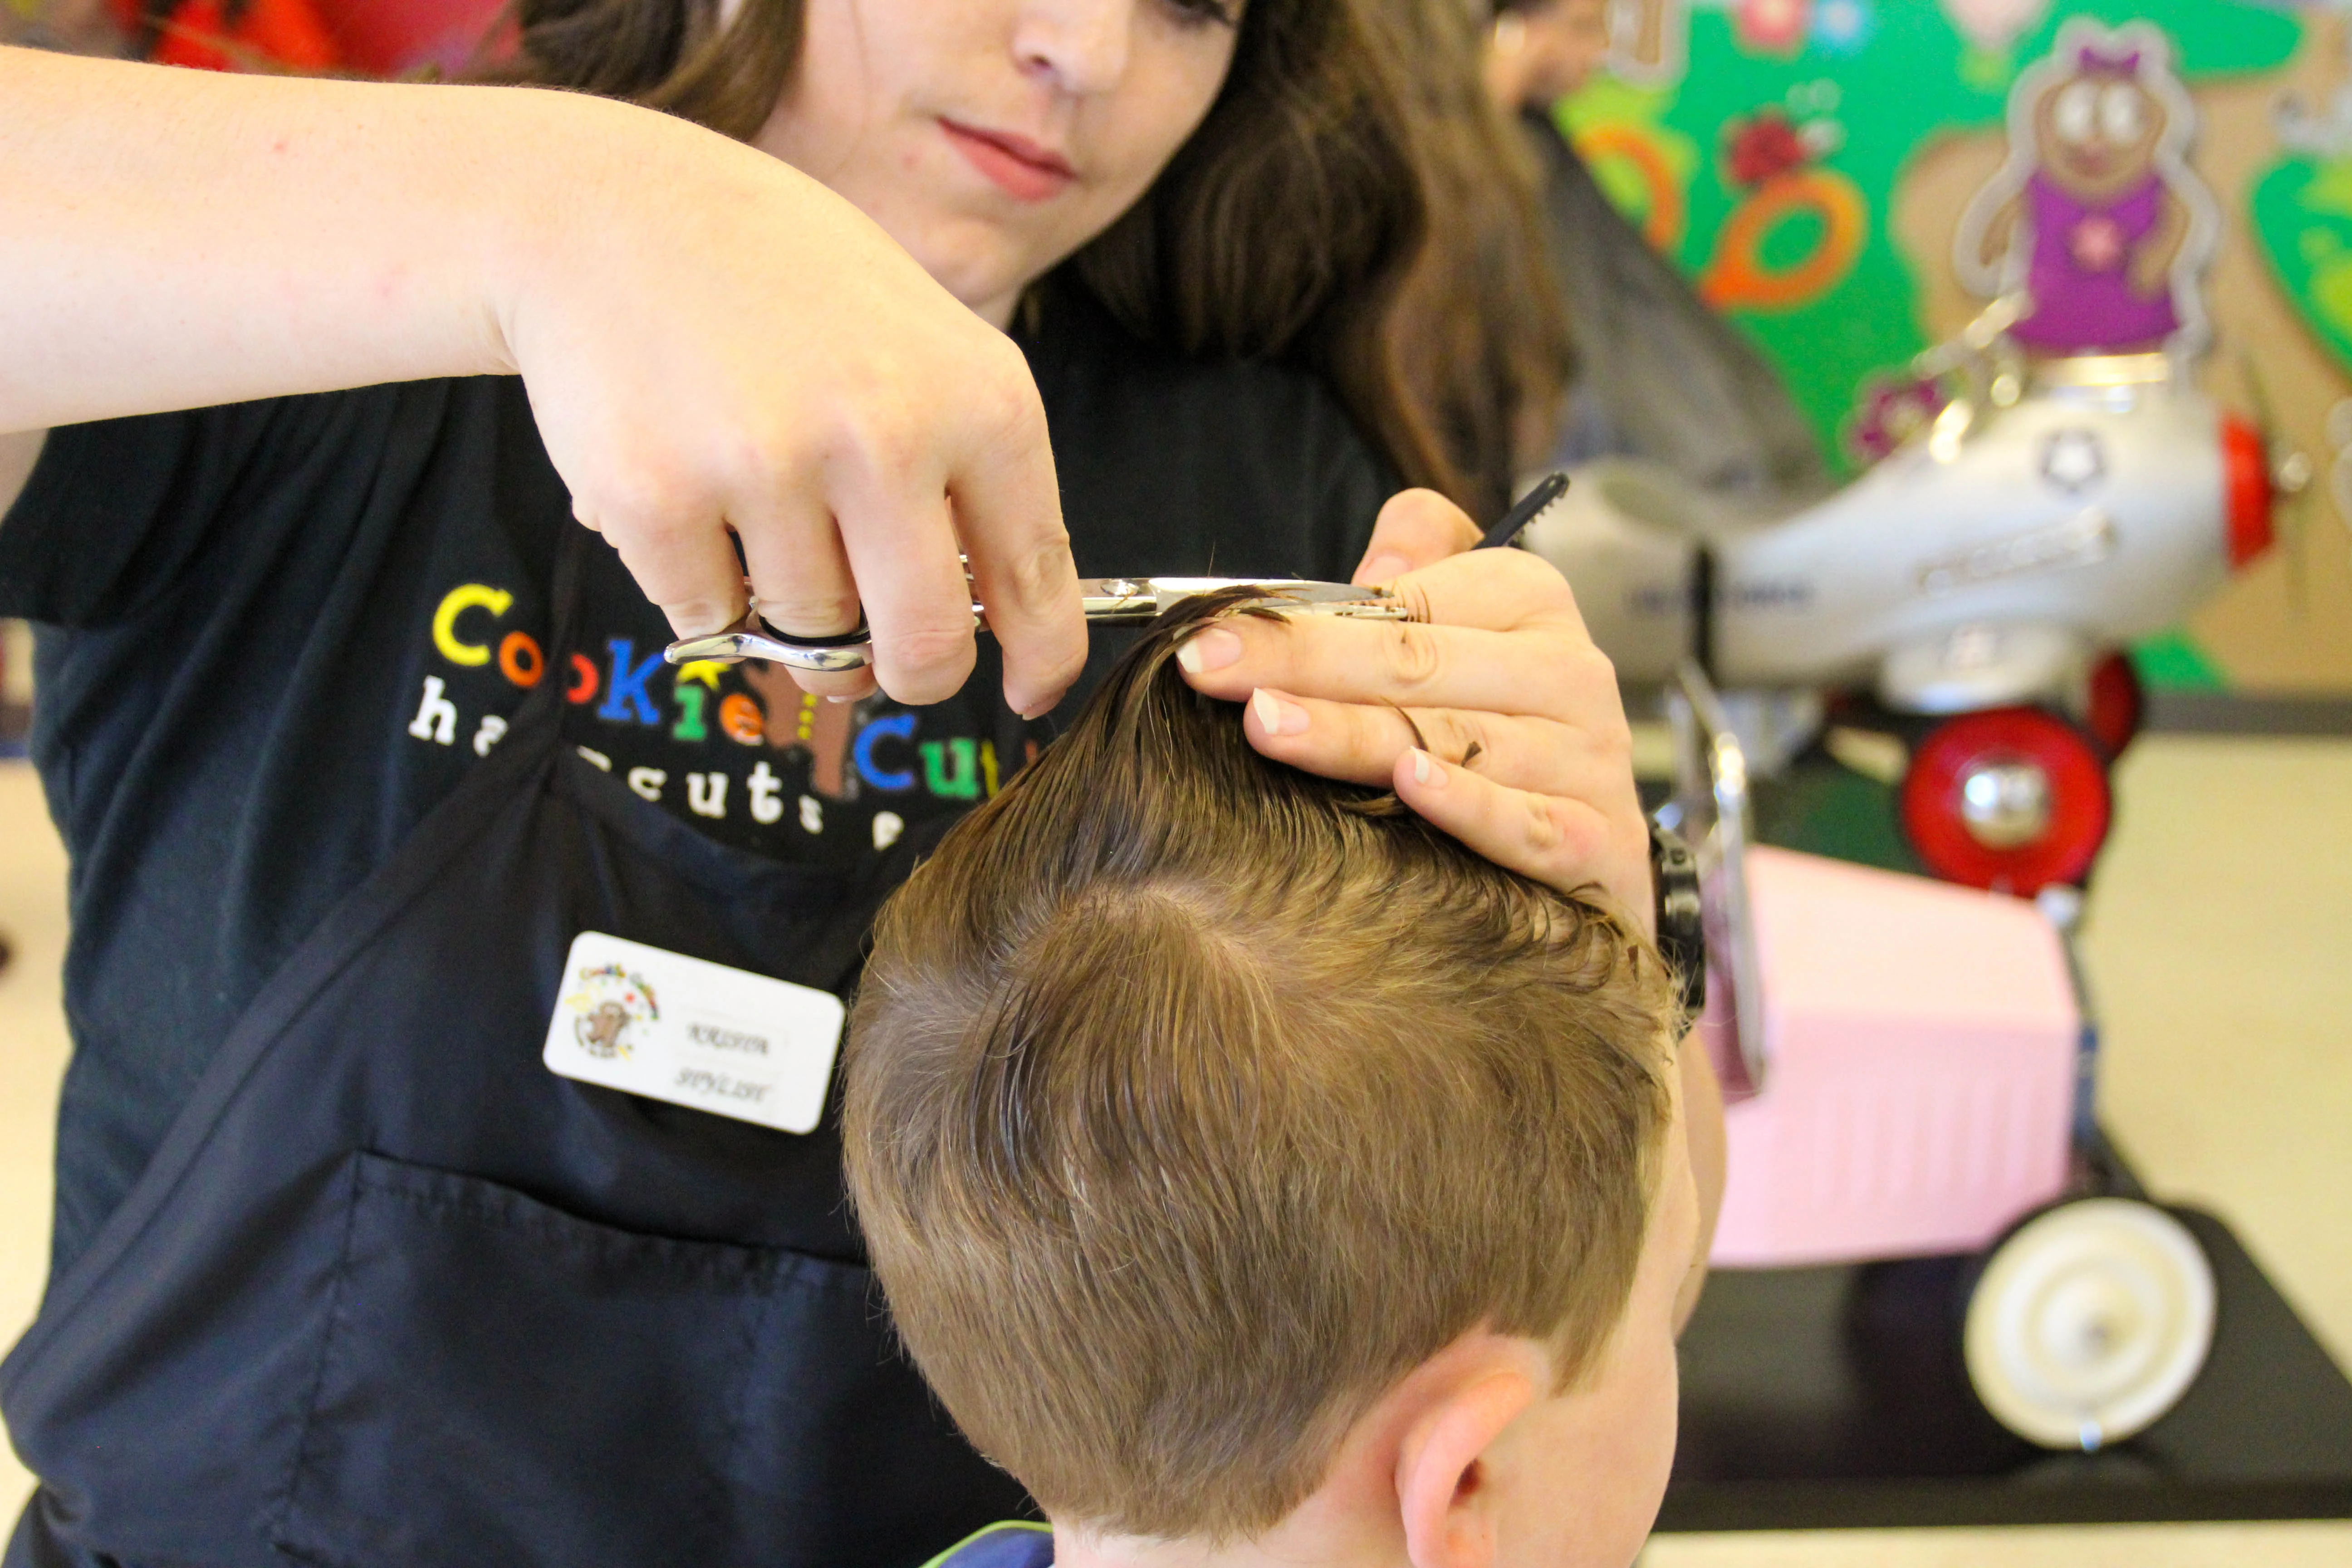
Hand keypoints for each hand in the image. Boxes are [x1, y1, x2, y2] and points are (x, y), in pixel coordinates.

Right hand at [503, 104, 1084, 713]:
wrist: (612, 216)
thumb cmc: (784, 289)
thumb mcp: (923, 345)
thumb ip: (968, 475)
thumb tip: (1001, 622)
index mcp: (977, 398)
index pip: (1036, 578)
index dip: (1038, 658)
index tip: (1029, 692)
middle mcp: (885, 435)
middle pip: (924, 649)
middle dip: (909, 673)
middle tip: (884, 659)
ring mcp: (767, 469)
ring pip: (812, 639)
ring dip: (793, 611)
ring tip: (763, 512)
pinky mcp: (658, 503)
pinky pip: (709, 622)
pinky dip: (704, 589)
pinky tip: (693, 495)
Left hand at [1175, 489, 1653, 934]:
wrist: (1594, 852)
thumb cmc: (1496, 730)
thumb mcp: (1461, 633)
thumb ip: (1416, 578)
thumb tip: (1379, 553)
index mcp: (1527, 602)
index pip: (1404, 604)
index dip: (1300, 620)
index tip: (1209, 637)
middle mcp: (1568, 673)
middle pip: (1418, 666)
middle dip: (1304, 665)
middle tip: (1211, 672)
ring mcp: (1590, 761)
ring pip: (1458, 742)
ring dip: (1357, 736)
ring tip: (1272, 727)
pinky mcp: (1604, 846)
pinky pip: (1531, 826)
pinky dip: (1473, 808)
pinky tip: (1410, 787)